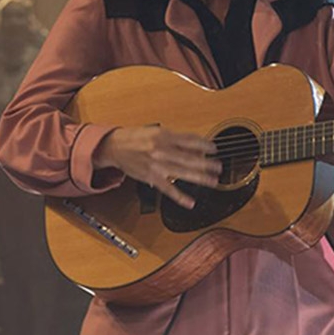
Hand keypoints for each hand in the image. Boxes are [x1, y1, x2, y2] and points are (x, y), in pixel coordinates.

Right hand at [94, 126, 219, 208]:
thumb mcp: (155, 132)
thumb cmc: (135, 138)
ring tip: (213, 181)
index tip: (214, 148)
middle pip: (189, 158)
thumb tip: (194, 147)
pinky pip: (168, 189)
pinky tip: (190, 202)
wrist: (115, 147)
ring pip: (182, 173)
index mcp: (163, 136)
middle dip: (206, 163)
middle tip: (219, 167)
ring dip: (200, 178)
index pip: (189, 140)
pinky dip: (180, 197)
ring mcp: (157, 165)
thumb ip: (174, 139)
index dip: (204, 144)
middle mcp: (161, 150)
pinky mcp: (151, 177)